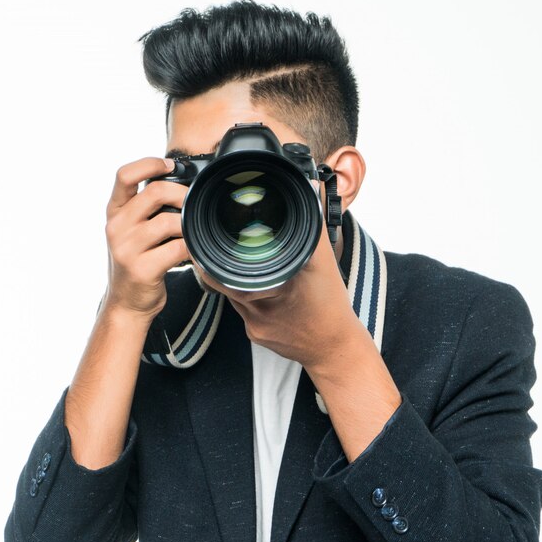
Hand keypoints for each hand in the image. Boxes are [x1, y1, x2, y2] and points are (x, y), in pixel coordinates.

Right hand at [102, 158, 188, 320]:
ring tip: (192, 232)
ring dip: (188, 224)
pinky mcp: (141, 269)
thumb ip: (145, 209)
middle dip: (182, 193)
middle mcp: (116, 227)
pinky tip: (193, 250)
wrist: (126, 304)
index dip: (149, 164)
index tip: (170, 165)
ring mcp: (126, 249)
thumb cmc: (136, 263)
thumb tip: (180, 185)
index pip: (124, 175)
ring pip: (169, 221)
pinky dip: (191, 247)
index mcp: (114, 212)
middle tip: (194, 203)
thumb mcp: (130, 231)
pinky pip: (176, 248)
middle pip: (155, 193)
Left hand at [196, 229, 367, 370]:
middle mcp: (259, 306)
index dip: (214, 255)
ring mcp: (254, 325)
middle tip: (216, 250)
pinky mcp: (254, 336)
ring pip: (232, 296)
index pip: (229, 268)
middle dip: (220, 265)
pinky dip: (248, 300)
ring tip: (244, 269)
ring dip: (234, 282)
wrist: (334, 348)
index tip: (208, 242)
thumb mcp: (325, 262)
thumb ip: (315, 226)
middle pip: (223, 282)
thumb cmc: (331, 305)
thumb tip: (313, 193)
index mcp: (275, 285)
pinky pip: (243, 313)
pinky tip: (263, 294)